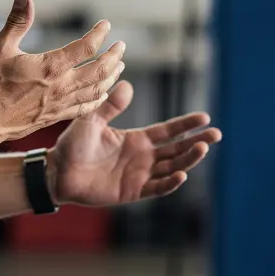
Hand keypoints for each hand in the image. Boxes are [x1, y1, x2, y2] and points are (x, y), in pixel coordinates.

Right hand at [0, 0, 125, 148]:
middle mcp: (61, 87)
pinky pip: (85, 108)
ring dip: (111, 77)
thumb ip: (17, 21)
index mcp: (51, 67)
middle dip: (114, 57)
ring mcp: (60, 104)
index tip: (105, 26)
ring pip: (96, 90)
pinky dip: (99, 99)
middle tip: (121, 47)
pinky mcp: (56, 116)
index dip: (99, 35)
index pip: (86, 48)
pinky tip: (103, 95)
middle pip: (99, 71)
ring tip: (120, 67)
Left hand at [49, 80, 221, 205]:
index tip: (204, 118)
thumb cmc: (72, 145)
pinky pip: (157, 188)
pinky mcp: (132, 192)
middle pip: (176, 149)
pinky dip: (170, 182)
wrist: (58, 172)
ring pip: (172, 167)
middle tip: (216, 134)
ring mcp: (139, 175)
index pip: (167, 131)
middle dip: (197, 142)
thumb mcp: (91, 120)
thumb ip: (110, 106)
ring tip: (203, 149)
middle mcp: (142, 157)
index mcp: (135, 139)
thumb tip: (128, 84)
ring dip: (188, 159)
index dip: (186, 125)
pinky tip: (182, 174)